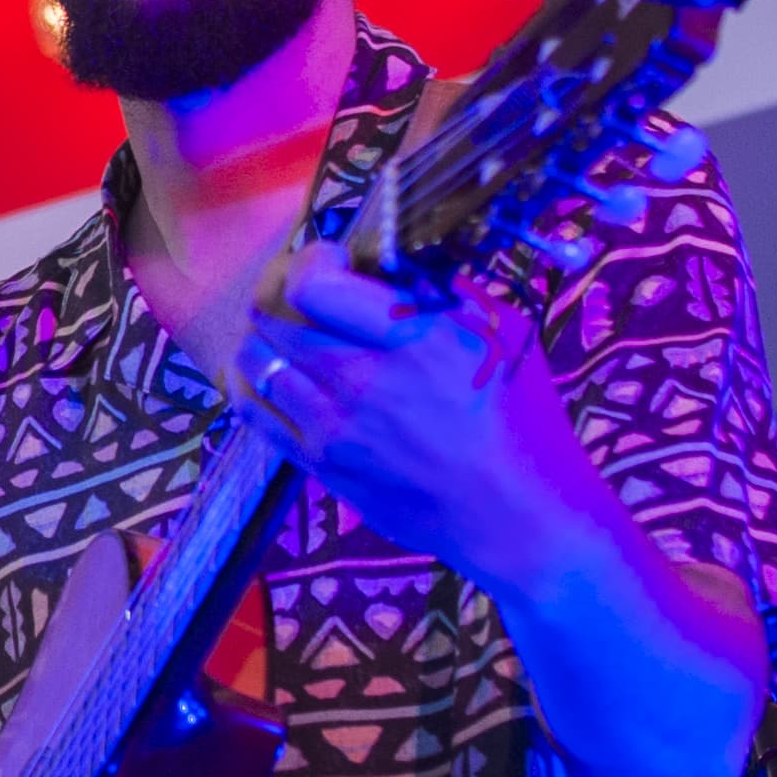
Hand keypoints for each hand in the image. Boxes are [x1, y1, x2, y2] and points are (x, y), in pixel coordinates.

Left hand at [235, 244, 610, 584]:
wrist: (516, 516)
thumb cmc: (523, 420)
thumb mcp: (504, 334)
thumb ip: (447, 293)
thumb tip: (398, 266)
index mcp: (410, 338)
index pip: (311, 285)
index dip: (310, 261)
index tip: (332, 260)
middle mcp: (360, 379)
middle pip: (272, 318)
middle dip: (281, 294)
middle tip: (305, 295)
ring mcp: (333, 426)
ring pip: (254, 363)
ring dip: (263, 338)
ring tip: (285, 335)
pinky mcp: (321, 464)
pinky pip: (258, 414)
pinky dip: (252, 385)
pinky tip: (269, 375)